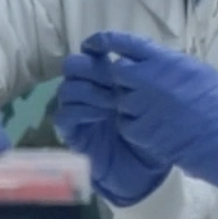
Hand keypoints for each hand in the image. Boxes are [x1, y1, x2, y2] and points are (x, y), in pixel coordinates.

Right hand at [53, 66, 169, 206]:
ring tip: (112, 102)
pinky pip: (63, 116)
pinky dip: (80, 111)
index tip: (109, 52)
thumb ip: (143, 77)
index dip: (97, 48)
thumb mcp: (154, 101)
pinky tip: (100, 115)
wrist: (145, 170)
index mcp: (107, 78)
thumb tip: (131, 55)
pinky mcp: (73, 134)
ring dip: (89, 91)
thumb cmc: (153, 132)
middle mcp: (89, 91)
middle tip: (112, 79)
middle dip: (90, 68)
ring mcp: (79, 112)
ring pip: (66, 89)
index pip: (91, 54)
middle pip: (72, 65)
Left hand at [73, 32, 217, 194]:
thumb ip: (170, 66)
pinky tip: (156, 130)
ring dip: (130, 105)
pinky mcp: (144, 133)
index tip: (94, 44)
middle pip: (117, 72)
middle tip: (131, 87)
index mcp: (169, 61)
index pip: (126, 44)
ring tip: (156, 113)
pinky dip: (134, 127)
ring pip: (121, 101)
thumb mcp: (199, 73)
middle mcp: (152, 80)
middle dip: (119, 79)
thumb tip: (149, 63)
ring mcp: (146, 108)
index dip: (105, 41)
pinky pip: (127, 125)